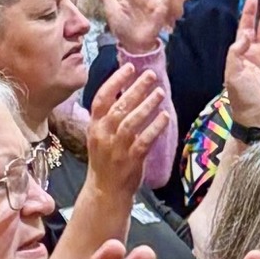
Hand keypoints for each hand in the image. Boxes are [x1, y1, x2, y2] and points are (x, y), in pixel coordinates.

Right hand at [85, 65, 168, 195]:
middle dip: (136, 89)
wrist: (105, 191)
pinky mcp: (130, 160)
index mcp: (94, 126)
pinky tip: (165, 116)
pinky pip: (144, 140)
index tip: (130, 67)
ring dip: (147, 105)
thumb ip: (110, 116)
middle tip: (150, 75)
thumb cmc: (106, 160)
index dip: (116, 81)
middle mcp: (103, 135)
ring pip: (131, 122)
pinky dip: (155, 127)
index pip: (102, 98)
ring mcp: (116, 148)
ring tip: (160, 92)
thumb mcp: (100, 135)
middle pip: (119, 106)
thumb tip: (127, 91)